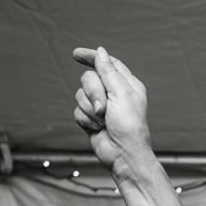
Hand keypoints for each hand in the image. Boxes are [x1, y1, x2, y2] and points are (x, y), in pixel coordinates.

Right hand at [71, 46, 150, 167]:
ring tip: (103, 121)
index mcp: (126, 84)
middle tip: (103, 108)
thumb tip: (100, 51)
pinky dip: (86, 119)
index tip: (76, 54)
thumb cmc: (128, 126)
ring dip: (90, 109)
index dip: (92, 57)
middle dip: (93, 93)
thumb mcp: (121, 93)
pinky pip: (77, 110)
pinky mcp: (90, 118)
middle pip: (89, 78)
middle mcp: (113, 93)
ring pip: (80, 94)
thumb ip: (108, 71)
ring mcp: (100, 106)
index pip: (106, 63)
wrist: (123, 154)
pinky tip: (97, 128)